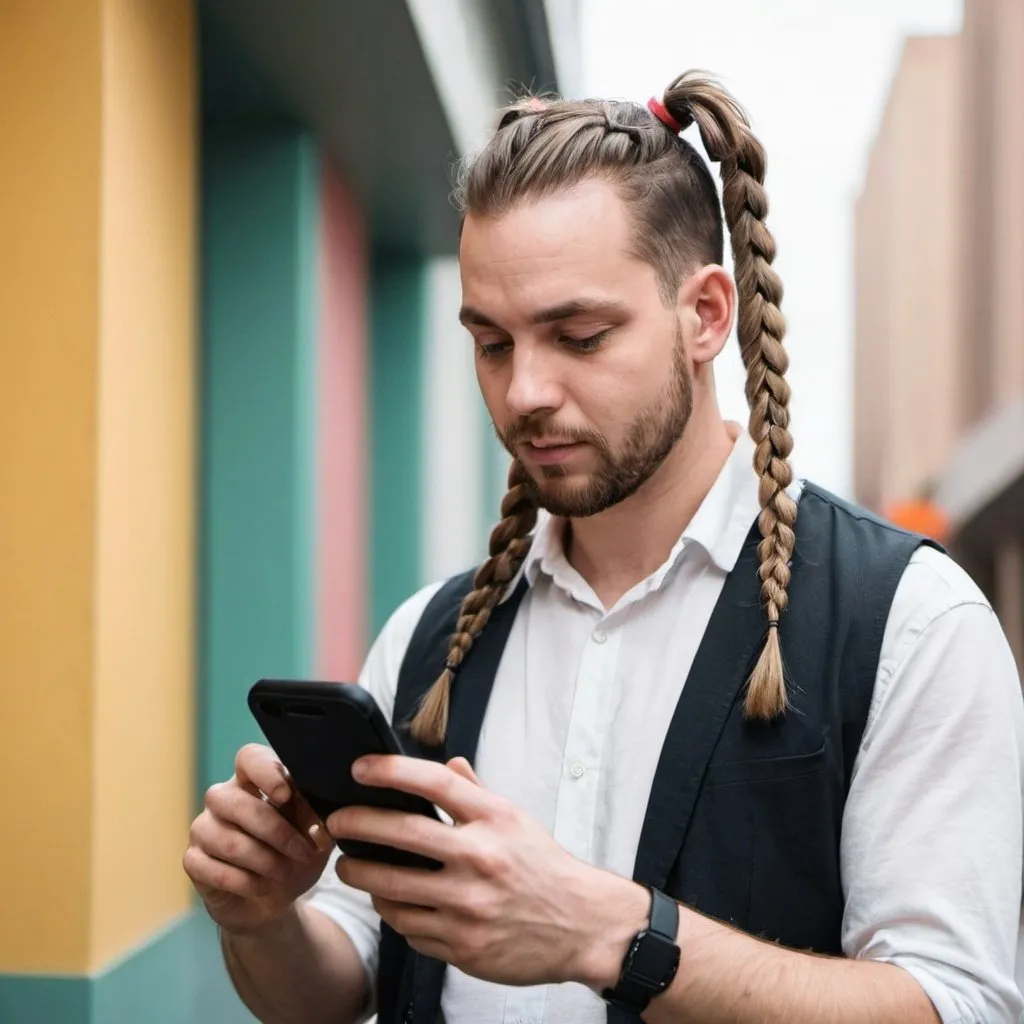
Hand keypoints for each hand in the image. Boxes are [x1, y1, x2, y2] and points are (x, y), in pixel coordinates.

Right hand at [183, 744, 332, 935]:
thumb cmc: (296, 854)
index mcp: (254, 780)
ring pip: (228, 840)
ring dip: (265, 860)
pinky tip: (263, 886)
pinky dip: (246, 882)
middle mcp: (224, 798)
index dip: (266, 773)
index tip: (287, 795)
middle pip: (238, 803)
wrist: (276, 898)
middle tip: (304, 851)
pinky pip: (214, 870)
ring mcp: (204, 828)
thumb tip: (322, 820)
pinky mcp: (193, 861)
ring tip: (287, 872)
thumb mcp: (315, 834)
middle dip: (277, 832)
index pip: (249, 757)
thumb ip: (318, 819)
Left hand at [327, 755, 648, 987]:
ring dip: (360, 873)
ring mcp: (469, 905)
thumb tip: (446, 766)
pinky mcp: (463, 945)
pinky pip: (408, 927)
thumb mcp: (516, 819)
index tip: (360, 768)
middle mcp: (480, 858)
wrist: (583, 926)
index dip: (391, 770)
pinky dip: (392, 912)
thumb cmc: (545, 868)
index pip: (434, 784)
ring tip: (348, 865)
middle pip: (400, 832)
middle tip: (336, 821)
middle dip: (356, 823)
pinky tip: (388, 901)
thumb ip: (475, 793)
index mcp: (494, 819)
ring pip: (392, 887)